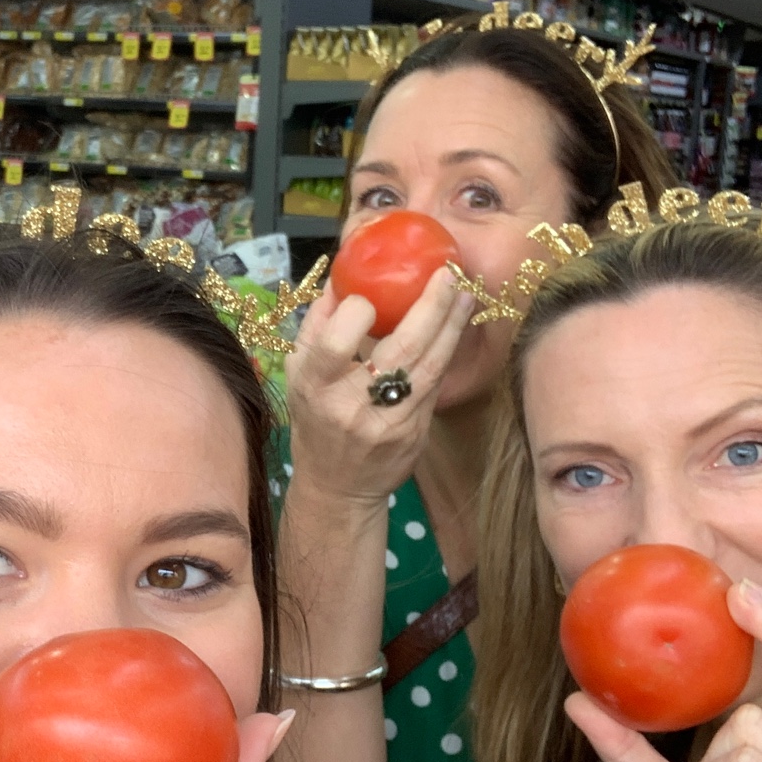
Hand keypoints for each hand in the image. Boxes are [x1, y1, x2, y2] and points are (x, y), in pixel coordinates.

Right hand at [283, 270, 472, 505]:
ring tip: (465, 293)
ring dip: (452, 325)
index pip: (335, 343)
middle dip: (430, 306)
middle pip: (400, 349)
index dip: (357, 312)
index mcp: (315, 387)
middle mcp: (351, 406)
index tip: (370, 296)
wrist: (338, 487)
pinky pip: (435, 384)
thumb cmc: (314, 421)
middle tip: (447, 274)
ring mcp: (389, 422)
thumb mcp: (297, 375)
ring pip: (430, 366)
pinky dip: (447, 351)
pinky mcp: (415, 433)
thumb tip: (340, 280)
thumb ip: (315, 326)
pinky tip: (456, 327)